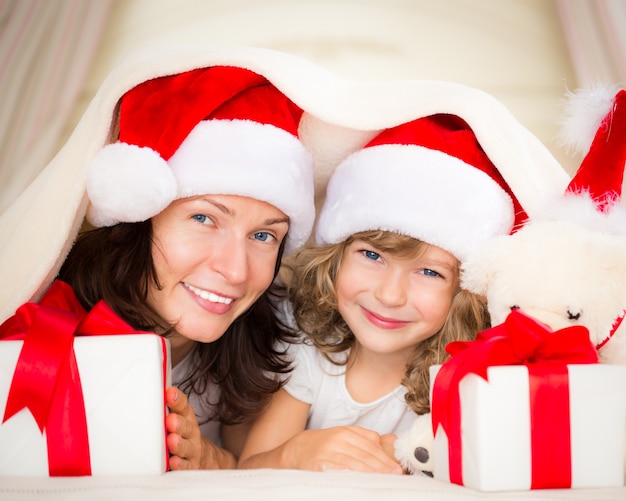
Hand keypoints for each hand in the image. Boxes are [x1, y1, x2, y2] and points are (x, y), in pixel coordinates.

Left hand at [165, 386, 234, 469]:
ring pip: (186, 447)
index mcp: (186, 417)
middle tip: (170, 420)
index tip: (170, 393)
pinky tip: (173, 461)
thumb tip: (150, 391)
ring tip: (172, 440)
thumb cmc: (183, 433)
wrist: (202, 456)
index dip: (177, 400)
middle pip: (186, 427)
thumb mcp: (179, 416)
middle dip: (179, 423)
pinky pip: (185, 466)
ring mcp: (192, 449)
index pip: (183, 406)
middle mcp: (191, 432)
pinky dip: (180, 464)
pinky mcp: (191, 465)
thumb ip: (167, 406)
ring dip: (179, 444)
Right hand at [285, 426, 402, 473]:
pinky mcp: (319, 463)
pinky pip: (337, 469)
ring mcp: (328, 451)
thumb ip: (362, 438)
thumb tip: (383, 445)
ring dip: (370, 472)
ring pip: (354, 462)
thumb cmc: (324, 444)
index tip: (396, 468)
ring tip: (383, 479)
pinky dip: (349, 474)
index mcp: (346, 432)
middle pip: (365, 454)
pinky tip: (359, 479)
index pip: (371, 446)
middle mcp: (338, 439)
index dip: (385, 458)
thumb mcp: (343, 435)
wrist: (298, 448)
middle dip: (382, 466)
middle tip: (395, 475)